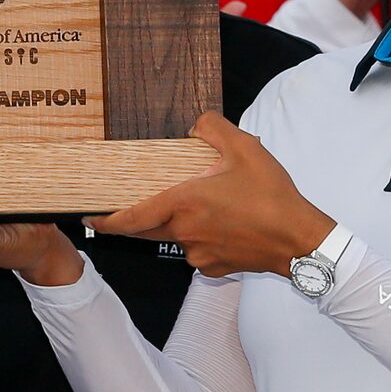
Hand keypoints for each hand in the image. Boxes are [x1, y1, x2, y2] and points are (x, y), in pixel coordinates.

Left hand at [92, 111, 333, 276]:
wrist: (301, 242)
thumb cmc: (273, 198)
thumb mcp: (245, 149)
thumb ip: (213, 128)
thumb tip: (196, 124)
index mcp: (184, 204)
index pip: (131, 217)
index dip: (106, 220)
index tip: (89, 218)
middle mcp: (184, 233)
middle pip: (148, 229)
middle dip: (137, 218)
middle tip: (132, 204)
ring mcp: (199, 254)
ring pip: (176, 237)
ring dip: (181, 223)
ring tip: (210, 205)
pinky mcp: (215, 267)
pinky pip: (198, 250)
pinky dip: (203, 237)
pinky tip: (225, 223)